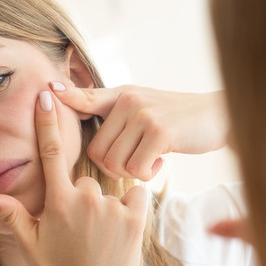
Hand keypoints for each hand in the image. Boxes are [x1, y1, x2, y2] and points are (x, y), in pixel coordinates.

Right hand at [0, 90, 147, 265]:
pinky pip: (136, 195)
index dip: (48, 122)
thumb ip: (10, 214)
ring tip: (99, 240)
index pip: (50, 153)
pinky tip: (120, 231)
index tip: (47, 95)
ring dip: (105, 208)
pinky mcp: (135, 220)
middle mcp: (85, 200)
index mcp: (57, 202)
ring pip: (108, 191)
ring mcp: (111, 210)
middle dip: (82, 200)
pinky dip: (131, 207)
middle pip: (85, 181)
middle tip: (80, 233)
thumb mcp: (28, 244)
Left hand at [50, 82, 228, 180]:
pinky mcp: (160, 132)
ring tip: (149, 160)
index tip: (48, 90)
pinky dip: (147, 174)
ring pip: (115, 162)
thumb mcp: (143, 105)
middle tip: (135, 161)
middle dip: (114, 167)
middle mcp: (128, 101)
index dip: (67, 97)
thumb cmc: (176, 118)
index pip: (87, 97)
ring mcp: (143, 115)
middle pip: (97, 151)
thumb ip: (112, 109)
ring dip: (131, 171)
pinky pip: (136, 168)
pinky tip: (160, 163)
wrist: (217, 116)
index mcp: (121, 96)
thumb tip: (74, 107)